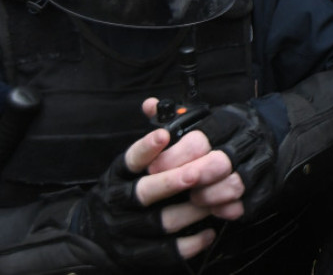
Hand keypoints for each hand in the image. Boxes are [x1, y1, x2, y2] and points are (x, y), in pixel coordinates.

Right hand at [74, 128, 220, 269]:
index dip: (146, 148)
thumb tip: (151, 103)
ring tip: (215, 199)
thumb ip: (149, 138)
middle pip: (145, 193)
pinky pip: (167, 251)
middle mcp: (120, 202)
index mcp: (119, 175)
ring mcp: (128, 230)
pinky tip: (210, 230)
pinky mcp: (138, 254)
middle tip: (197, 173)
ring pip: (162, 221)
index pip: (130, 160)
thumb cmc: (123, 190)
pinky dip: (191, 242)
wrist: (92, 235)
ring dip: (191, 211)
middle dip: (172, 182)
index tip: (163, 135)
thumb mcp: (129, 165)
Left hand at [144, 98, 275, 220]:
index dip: (173, 157)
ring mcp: (260, 163)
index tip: (154, 168)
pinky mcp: (267, 184)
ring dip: (209, 196)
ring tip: (194, 198)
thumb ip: (173, 116)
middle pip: (218, 163)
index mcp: (228, 122)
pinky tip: (216, 209)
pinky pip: (247, 202)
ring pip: (234, 184)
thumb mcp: (202, 118)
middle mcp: (248, 140)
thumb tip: (148, 105)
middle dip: (192, 178)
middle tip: (175, 185)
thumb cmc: (226, 131)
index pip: (199, 140)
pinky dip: (228, 209)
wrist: (271, 134)